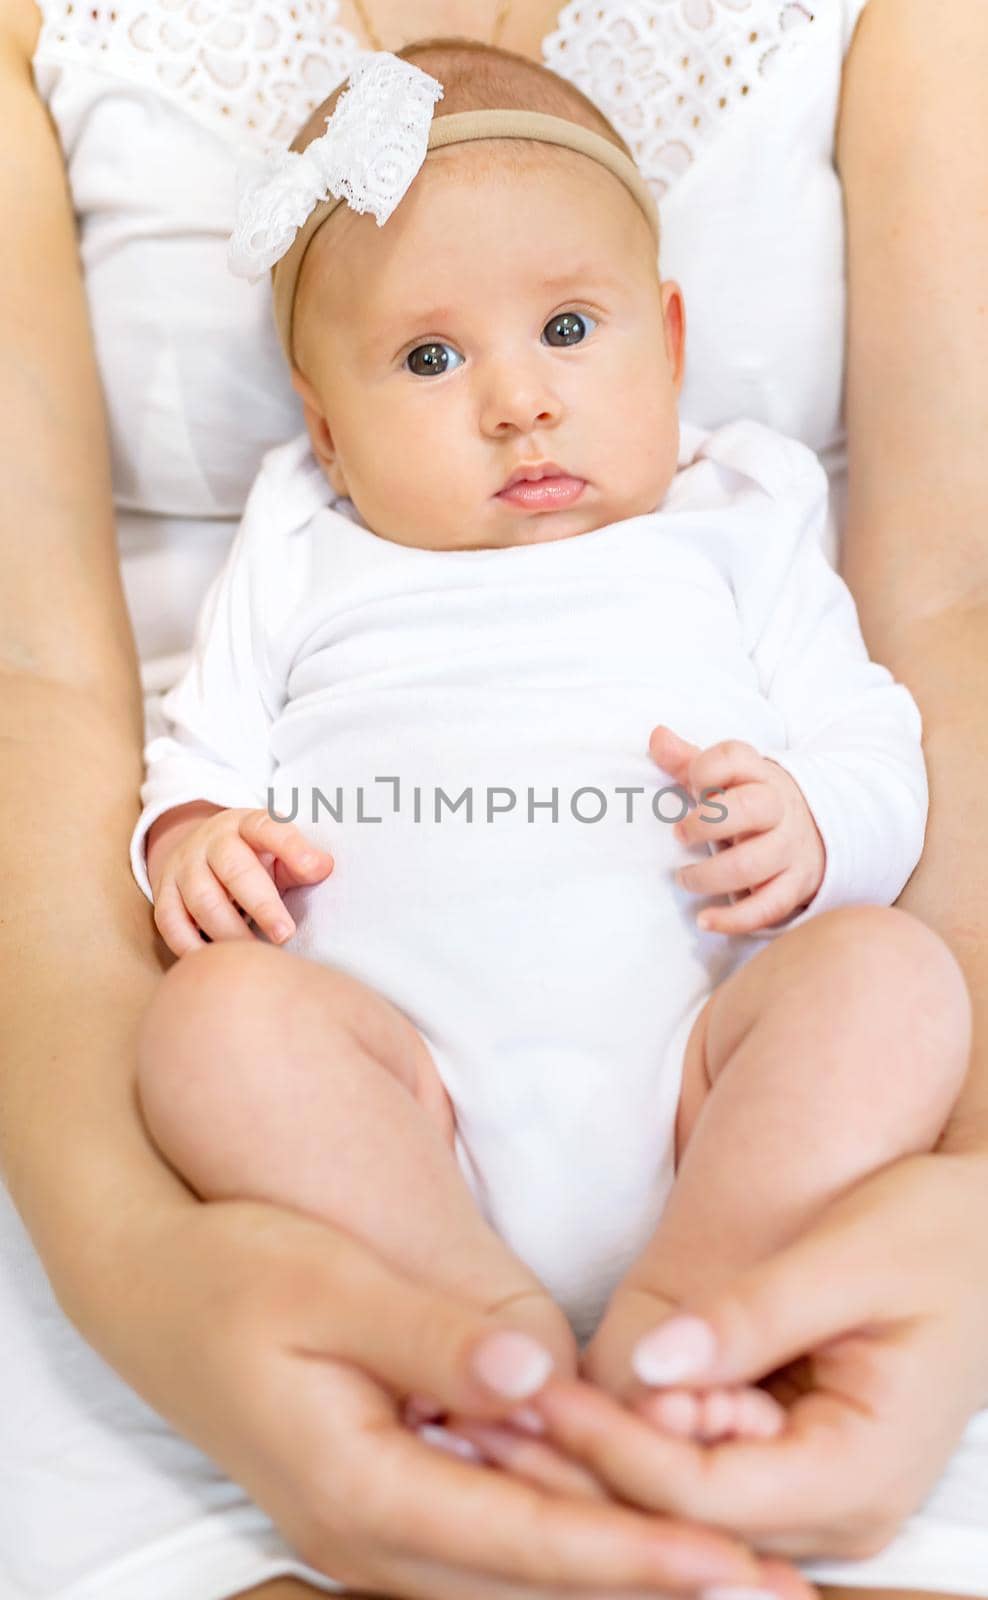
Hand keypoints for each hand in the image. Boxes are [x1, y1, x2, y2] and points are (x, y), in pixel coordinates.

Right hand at [98, 1196, 790, 1598]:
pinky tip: (622, 1528)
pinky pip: (483, 1545)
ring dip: (615, 1574)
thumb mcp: (327, 1282)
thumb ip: (431, 1337)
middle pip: (532, 1583)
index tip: (729, 1560)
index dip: (633, 1551)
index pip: (522, 1536)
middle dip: (652, 1587)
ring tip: (724, 1575)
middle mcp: (366, 1534)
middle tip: (768, 1589)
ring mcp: (368, 1532)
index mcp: (357, 1485)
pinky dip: (558, 1544)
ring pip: (514, 1577)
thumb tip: (535, 1377)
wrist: (149, 1289)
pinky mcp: (376, 1505)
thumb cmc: (236, 1272)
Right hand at [150, 805, 333, 955]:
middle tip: (285, 934)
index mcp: (246, 824)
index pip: (267, 828)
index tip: (315, 868)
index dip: (291, 847)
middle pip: (234, 870)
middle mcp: (211, 842)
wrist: (199, 850)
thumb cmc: (254, 857)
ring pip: (203, 900)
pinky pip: (171, 922)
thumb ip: (300, 860)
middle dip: (262, 904)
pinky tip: (214, 963)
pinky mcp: (165, 894)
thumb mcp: (278, 850)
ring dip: (230, 931)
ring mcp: (184, 867)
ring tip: (258, 954)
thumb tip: (324, 867)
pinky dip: (190, 945)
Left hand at [520, 1150, 987, 1563]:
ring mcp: (811, 1497)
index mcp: (858, 1469)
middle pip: (674, 1516)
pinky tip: (549, 1406)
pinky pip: (693, 1472)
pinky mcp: (787, 1462)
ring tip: (483, 1413)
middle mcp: (833, 1511)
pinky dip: (624, 1440)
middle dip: (572, 1468)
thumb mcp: (853, 1254)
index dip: (606, 1447)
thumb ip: (754, 1315)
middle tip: (468, 1416)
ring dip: (586, 1460)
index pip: (700, 1491)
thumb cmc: (936, 1232)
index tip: (527, 1393)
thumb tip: (648, 1364)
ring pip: (675, 1503)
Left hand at [650, 726, 825, 934]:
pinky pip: (769, 907)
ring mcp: (790, 848)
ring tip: (685, 878)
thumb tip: (656, 735)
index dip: (705, 769)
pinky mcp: (796, 885)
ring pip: (752, 864)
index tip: (691, 785)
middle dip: (707, 823)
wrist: (820, 828)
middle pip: (748, 809)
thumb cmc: (753, 802)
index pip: (733, 757)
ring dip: (709, 876)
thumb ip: (688, 760)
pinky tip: (706, 920)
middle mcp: (778, 808)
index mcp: (759, 774)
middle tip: (680, 835)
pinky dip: (735, 919)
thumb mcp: (728, 777)